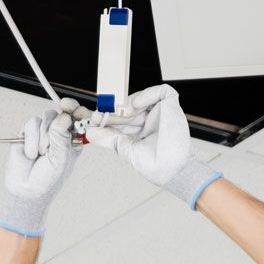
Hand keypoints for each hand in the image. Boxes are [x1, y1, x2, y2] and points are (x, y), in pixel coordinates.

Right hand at [0, 97, 79, 236]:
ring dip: (43, 136)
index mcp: (74, 140)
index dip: (77, 110)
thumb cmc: (48, 179)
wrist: (25, 188)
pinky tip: (31, 153)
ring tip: (41, 153)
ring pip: (46, 117)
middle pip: (61, 113)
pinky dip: (31, 138)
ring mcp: (43, 132)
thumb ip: (62, 137)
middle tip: (55, 128)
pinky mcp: (28, 133)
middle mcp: (59, 134)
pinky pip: (31, 124)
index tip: (73, 108)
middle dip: (57, 122)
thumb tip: (63, 116)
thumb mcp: (61, 159)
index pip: (78, 119)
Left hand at [89, 85, 222, 208]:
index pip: (121, 119)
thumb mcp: (125, 149)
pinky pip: (161, 92)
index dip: (108, 117)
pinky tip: (136, 105)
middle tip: (101, 113)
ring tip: (118, 112)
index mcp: (139, 132)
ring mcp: (160, 114)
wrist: (172, 171)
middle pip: (127, 108)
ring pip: (140, 98)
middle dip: (113, 111)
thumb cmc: (156, 166)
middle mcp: (149, 122)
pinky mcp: (171, 107)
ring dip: (126, 104)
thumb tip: (91, 133)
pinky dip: (147, 94)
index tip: (95, 119)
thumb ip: (109, 139)